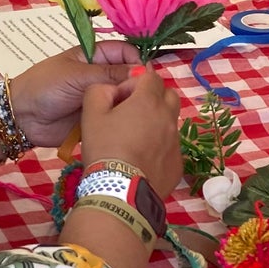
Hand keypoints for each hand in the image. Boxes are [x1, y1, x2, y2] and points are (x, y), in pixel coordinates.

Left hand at [10, 42, 137, 147]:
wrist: (22, 118)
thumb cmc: (45, 87)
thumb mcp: (77, 76)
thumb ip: (109, 74)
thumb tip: (142, 72)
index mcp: (93, 56)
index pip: (124, 52)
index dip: (136, 60)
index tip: (145, 75)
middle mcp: (99, 76)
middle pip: (128, 76)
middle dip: (138, 84)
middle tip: (146, 97)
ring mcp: (99, 97)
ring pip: (124, 97)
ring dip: (132, 103)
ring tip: (142, 112)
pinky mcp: (97, 117)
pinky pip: (116, 117)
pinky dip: (125, 120)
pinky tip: (135, 125)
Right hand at [79, 68, 181, 198]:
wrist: (120, 191)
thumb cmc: (104, 148)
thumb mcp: (90, 114)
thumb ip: (99, 91)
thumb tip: (112, 89)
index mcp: (148, 101)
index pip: (150, 76)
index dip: (134, 83)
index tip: (120, 99)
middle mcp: (168, 117)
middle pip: (168, 95)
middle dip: (153, 97)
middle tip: (133, 113)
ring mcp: (176, 141)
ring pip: (171, 122)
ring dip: (157, 123)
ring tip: (136, 138)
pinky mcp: (178, 163)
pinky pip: (171, 147)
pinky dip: (160, 147)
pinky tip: (142, 160)